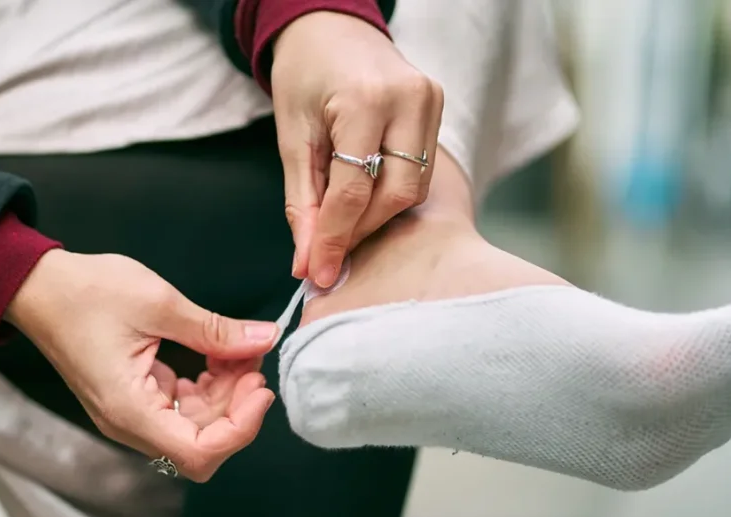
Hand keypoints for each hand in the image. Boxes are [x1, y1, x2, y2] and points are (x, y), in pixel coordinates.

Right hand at [6, 250, 278, 481]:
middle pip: (201, 442)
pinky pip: (181, 407)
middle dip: (237, 405)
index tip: (260, 390)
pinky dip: (206, 386)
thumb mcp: (159, 304)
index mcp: (130, 409)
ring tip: (239, 351)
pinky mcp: (135, 398)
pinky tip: (218, 355)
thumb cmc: (87, 292)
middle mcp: (129, 423)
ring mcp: (131, 413)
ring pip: (195, 425)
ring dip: (225, 394)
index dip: (240, 429)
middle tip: (253, 358)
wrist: (39, 286)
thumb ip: (215, 330)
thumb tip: (266, 338)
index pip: (198, 453)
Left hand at [272, 11, 443, 287]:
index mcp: (363, 101)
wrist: (329, 27)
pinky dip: (392, 193)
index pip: (353, 191)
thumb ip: (302, 202)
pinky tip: (366, 200)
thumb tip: (308, 262)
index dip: (334, 239)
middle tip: (329, 252)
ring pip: (413, 188)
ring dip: (377, 216)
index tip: (317, 274)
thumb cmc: (303, 76)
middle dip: (360, 230)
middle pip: (394, 195)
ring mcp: (430, 100)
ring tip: (343, 225)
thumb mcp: (291, 137)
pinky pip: (421, 170)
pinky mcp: (439, 105)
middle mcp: (407, 99)